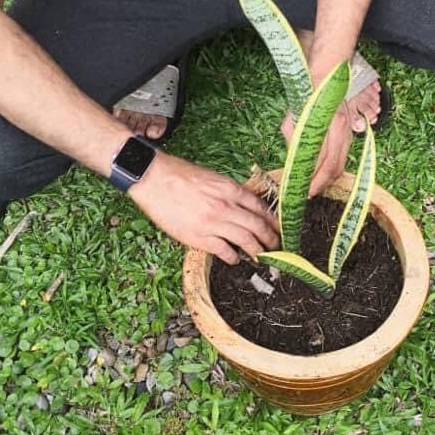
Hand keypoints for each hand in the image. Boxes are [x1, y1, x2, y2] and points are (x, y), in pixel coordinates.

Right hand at [129, 153, 278, 264]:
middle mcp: (226, 206)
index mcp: (230, 189)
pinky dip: (233, 257)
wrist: (155, 179)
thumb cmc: (181, 175)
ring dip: (257, 251)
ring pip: (245, 240)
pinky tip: (235, 259)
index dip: (273, 221)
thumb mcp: (212, 178)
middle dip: (271, 239)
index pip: (261, 207)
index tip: (278, 228)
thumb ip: (229, 192)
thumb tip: (244, 206)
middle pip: (258, 226)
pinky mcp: (198, 237)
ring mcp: (213, 222)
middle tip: (276, 247)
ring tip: (261, 257)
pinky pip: (223, 251)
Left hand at [280, 104, 353, 197]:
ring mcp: (349, 133)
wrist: (327, 80)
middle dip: (321, 184)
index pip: (322, 161)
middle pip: (335, 167)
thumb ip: (293, 141)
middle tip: (308, 193)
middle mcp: (342, 131)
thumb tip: (292, 164)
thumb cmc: (307, 97)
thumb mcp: (293, 118)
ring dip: (328, 179)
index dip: (313, 179)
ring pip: (341, 165)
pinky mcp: (350, 135)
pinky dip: (333, 169)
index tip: (302, 190)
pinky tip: (322, 174)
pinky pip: (343, 157)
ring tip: (314, 187)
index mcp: (328, 126)